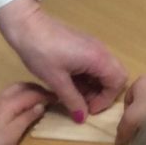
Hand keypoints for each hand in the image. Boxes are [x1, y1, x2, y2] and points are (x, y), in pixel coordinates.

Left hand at [0, 1, 126, 117]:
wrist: (27, 26)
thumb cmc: (41, 53)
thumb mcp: (56, 80)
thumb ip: (72, 100)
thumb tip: (82, 118)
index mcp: (99, 59)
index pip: (118, 82)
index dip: (106, 100)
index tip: (88, 109)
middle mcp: (102, 51)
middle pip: (116, 76)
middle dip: (103, 93)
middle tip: (83, 102)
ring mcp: (94, 46)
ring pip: (105, 71)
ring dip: (94, 86)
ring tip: (73, 94)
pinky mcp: (85, 45)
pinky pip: (95, 64)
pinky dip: (88, 77)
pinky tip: (70, 81)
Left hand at [0, 81, 52, 144]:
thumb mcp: (13, 134)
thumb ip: (27, 118)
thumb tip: (42, 106)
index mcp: (11, 103)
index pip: (34, 93)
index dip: (47, 95)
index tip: (59, 97)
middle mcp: (2, 97)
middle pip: (23, 85)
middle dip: (38, 88)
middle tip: (48, 95)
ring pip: (14, 87)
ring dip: (28, 89)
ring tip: (36, 98)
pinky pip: (7, 93)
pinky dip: (18, 93)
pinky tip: (19, 103)